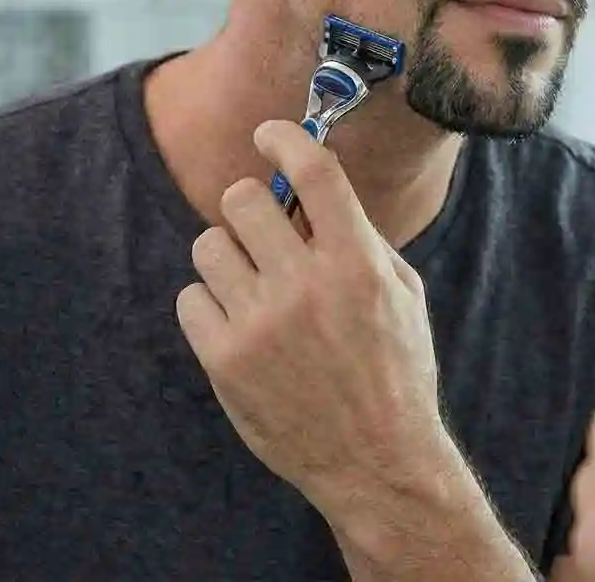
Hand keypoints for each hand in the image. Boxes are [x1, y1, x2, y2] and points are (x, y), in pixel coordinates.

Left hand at [175, 119, 450, 530]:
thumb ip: (361, 239)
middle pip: (242, 198)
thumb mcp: (403, 293)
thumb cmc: (396, 369)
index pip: (312, 171)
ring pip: (209, 244)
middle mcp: (305, 285)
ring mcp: (259, 324)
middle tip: (264, 226)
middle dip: (253, 204)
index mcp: (356, 263)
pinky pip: (191, 298)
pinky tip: (240, 323)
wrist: (376, 459)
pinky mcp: (224, 361)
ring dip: (230, 254)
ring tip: (254, 281)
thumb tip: (313, 194)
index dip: (285, 138)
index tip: (270, 135)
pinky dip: (212, 303)